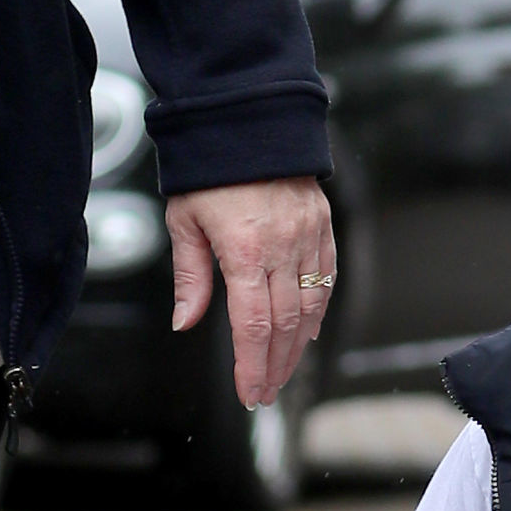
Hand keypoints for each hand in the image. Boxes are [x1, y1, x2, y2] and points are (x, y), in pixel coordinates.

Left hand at [166, 177, 336, 405]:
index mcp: (243, 248)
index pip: (252, 324)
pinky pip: (326, 278)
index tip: (249, 392)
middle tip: (264, 392)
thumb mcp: (184, 221)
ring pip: (311, 307)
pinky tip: (308, 333)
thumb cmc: (210, 169)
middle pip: (284, 324)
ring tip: (282, 372)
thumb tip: (185, 322)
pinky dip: (319, 312)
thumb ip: (189, 277)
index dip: (252, 365)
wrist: (248, 118)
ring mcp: (307, 236)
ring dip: (298, 347)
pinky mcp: (322, 226)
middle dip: (274, 366)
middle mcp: (282, 246)